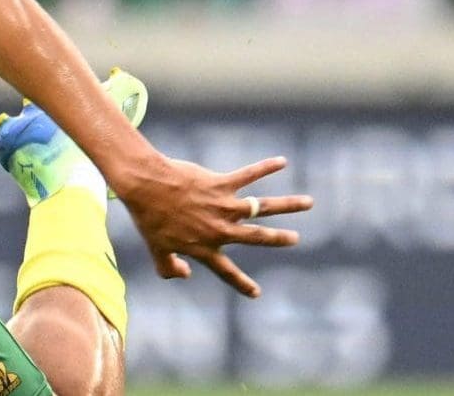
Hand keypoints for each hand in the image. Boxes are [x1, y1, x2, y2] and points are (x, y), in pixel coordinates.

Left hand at [114, 154, 312, 298]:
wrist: (145, 186)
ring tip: (308, 202)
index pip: (226, 271)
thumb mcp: (155, 250)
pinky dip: (266, 168)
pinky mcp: (220, 184)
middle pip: (257, 238)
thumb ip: (169, 268)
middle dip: (279, 239)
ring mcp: (222, 206)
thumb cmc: (148, 217)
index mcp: (204, 248)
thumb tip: (185, 275)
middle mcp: (219, 229)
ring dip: (287, 204)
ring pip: (262, 206)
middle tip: (295, 239)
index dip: (241, 284)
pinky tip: (282, 161)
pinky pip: (248, 175)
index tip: (256, 293)